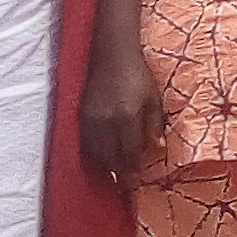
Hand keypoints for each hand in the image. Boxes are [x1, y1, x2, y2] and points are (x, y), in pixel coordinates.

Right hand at [84, 39, 165, 182]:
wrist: (111, 54)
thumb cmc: (138, 75)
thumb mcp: (153, 98)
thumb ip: (154, 125)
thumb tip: (156, 149)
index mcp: (127, 118)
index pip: (129, 155)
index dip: (133, 171)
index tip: (136, 182)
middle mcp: (106, 122)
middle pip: (110, 158)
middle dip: (120, 171)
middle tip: (127, 181)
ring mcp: (90, 119)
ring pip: (96, 154)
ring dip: (106, 164)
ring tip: (116, 168)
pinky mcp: (80, 115)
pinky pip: (86, 143)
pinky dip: (95, 152)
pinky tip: (103, 154)